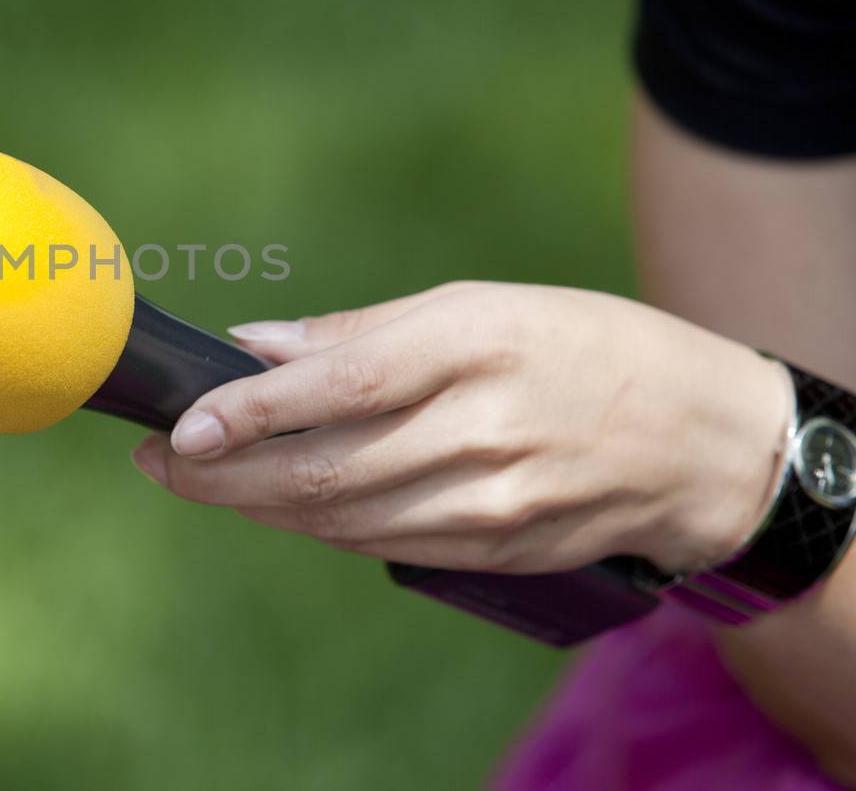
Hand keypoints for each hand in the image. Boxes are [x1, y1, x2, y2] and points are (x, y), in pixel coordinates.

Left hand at [130, 282, 793, 575]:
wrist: (700, 441)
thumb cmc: (581, 348)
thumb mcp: (480, 306)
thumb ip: (362, 331)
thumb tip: (256, 345)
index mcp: (474, 346)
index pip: (340, 384)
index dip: (249, 411)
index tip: (178, 423)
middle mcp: (481, 431)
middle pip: (324, 467)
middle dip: (222, 473)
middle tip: (157, 461)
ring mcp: (491, 504)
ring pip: (341, 516)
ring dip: (256, 503)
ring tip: (197, 480)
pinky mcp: (496, 552)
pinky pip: (380, 544)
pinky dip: (316, 525)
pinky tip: (276, 502)